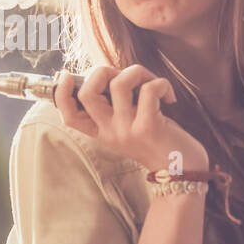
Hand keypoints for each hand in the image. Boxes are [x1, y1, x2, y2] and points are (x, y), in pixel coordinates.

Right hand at [53, 65, 207, 172]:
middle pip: (88, 93)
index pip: (69, 115)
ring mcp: (127, 130)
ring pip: (119, 83)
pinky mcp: (148, 126)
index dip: (62, 93)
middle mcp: (110, 132)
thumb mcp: (128, 128)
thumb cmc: (157, 142)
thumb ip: (115, 108)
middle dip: (103, 71)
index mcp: (101, 132)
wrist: (181, 172)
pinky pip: (148, 90)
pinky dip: (160, 83)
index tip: (68, 76)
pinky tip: (169, 96)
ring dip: (137, 72)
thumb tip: (109, 76)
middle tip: (124, 76)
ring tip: (151, 82)